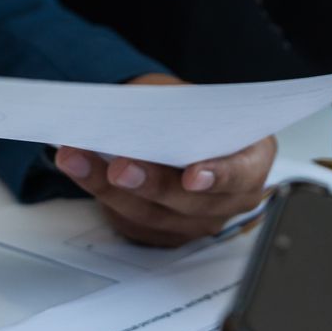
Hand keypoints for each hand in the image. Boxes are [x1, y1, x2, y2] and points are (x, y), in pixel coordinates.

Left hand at [55, 74, 276, 246]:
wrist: (174, 124)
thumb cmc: (191, 111)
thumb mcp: (193, 98)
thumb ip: (182, 111)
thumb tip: (146, 115)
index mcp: (252, 160)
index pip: (241, 174)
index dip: (218, 176)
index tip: (192, 176)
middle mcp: (230, 199)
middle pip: (191, 203)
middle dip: (151, 184)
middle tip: (121, 167)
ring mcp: (198, 221)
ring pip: (153, 216)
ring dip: (110, 188)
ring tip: (79, 159)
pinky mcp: (163, 232)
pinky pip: (131, 222)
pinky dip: (99, 193)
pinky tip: (79, 169)